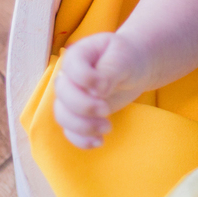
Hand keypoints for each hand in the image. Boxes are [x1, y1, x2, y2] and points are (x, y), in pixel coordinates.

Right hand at [53, 31, 150, 148]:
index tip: (106, 87)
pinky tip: (99, 141)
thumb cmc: (128, 58)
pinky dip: (81, 140)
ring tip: (108, 128)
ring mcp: (71, 96)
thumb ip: (110, 71)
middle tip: (106, 110)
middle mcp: (69, 76)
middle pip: (63, 94)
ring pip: (62, 115)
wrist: (135, 68)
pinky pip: (70, 131)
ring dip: (83, 126)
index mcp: (78, 55)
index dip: (86, 80)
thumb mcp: (123, 58)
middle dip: (84, 106)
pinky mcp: (78, 114)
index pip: (71, 67)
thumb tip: (98, 91)